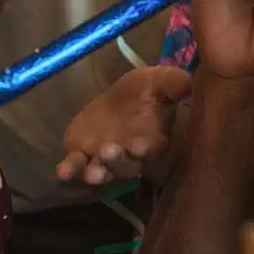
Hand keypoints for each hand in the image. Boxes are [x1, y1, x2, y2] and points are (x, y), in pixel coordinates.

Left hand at [57, 65, 191, 186]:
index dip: (147, 148)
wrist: (118, 100)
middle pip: (127, 165)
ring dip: (97, 172)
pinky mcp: (82, 155)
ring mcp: (105, 159)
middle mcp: (131, 157)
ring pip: (102, 171)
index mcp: (154, 139)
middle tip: (111, 152)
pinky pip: (75, 166)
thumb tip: (191, 83)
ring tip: (92, 172)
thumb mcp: (159, 81)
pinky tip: (62, 172)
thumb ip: (174, 83)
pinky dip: (70, 170)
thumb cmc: (143, 92)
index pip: (153, 149)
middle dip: (119, 160)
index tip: (141, 146)